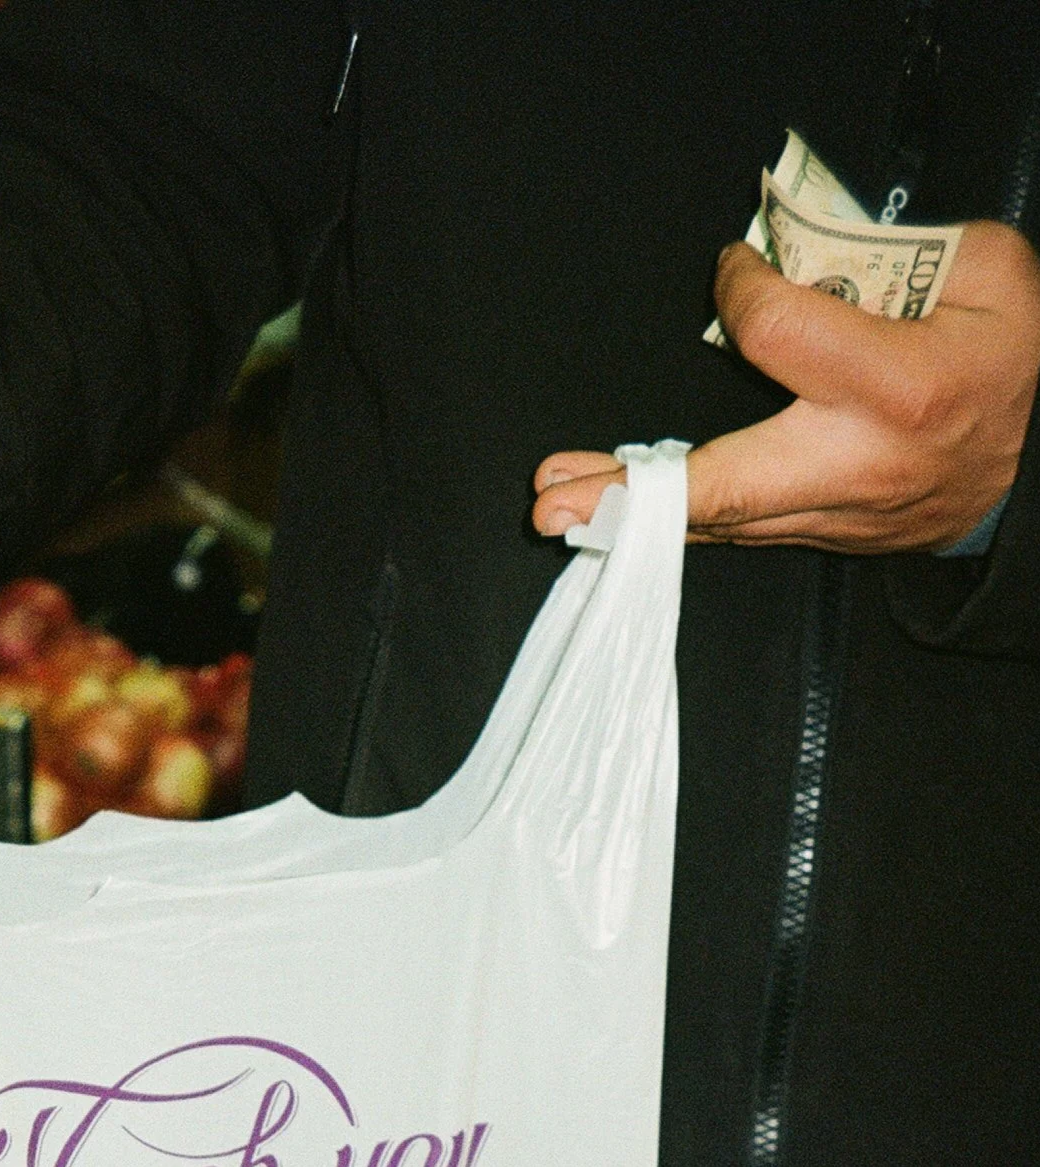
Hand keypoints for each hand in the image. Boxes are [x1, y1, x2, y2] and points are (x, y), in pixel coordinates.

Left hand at [532, 220, 1039, 551]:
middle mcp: (855, 463)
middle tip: (555, 497)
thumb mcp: (984, 275)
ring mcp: (836, 513)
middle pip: (724, 483)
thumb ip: (890, 253)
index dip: (739, 287)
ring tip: (562, 503)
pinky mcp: (824, 536)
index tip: (735, 267)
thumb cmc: (1011, 360)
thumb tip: (797, 247)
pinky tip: (624, 510)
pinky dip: (681, 516)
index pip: (775, 332)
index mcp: (894, 385)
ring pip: (721, 519)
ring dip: (634, 515)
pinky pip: (740, 527)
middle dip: (630, 495)